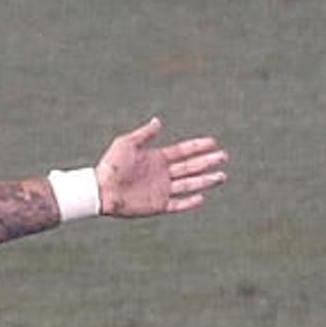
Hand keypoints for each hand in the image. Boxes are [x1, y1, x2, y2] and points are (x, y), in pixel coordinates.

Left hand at [93, 118, 227, 217]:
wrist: (101, 189)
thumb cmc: (111, 165)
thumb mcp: (127, 143)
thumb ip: (144, 134)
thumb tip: (159, 121)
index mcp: (157, 158)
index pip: (183, 151)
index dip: (197, 146)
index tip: (213, 142)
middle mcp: (162, 174)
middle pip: (191, 167)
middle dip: (207, 162)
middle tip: (223, 157)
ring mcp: (161, 190)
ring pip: (189, 184)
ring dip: (205, 180)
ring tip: (222, 176)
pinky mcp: (157, 205)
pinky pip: (178, 204)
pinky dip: (190, 202)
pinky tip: (202, 197)